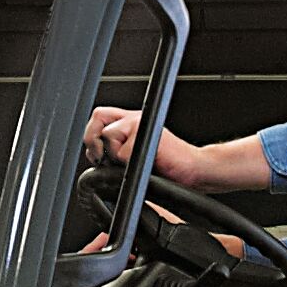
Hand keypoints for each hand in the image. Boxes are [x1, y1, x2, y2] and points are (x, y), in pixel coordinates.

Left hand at [81, 107, 274, 197]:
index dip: (91, 135)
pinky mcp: (148, 135)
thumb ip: (115, 150)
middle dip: (95, 142)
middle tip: (104, 158)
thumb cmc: (167, 166)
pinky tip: (145, 165)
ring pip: (108, 137)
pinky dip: (129, 165)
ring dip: (115, 157)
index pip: (99, 116)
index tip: (97, 154)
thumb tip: (94, 156)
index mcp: (130, 121)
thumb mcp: (135, 157)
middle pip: (98, 119)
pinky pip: (122, 153)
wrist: (194, 169)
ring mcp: (142, 124)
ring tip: (134, 163)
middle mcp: (135, 118)